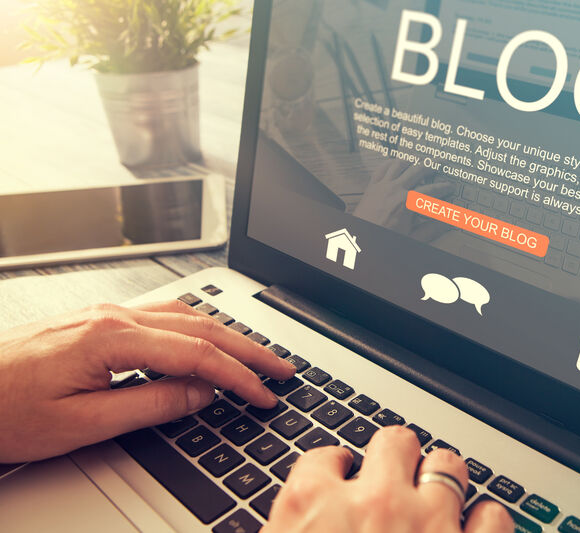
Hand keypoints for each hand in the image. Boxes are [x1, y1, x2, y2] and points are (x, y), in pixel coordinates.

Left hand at [0, 301, 296, 462]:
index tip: (265, 396)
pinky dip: (198, 328)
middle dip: (248, 349)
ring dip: (227, 335)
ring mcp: (106, 313)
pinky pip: (163, 316)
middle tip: (282, 368)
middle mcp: (114, 315)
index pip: (198, 356)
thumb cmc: (4, 409)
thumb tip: (201, 395)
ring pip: (186, 315)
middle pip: (202, 327)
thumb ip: (150, 405)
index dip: (239, 378)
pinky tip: (207, 338)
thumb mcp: (81, 422)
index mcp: (112, 336)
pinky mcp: (98, 320)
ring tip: (256, 354)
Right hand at [265, 426, 513, 532]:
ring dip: (443, 478)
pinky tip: (478, 526)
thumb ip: (290, 527)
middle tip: (396, 478)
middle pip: (394, 442)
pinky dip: (489, 519)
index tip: (339, 479)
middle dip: (396, 456)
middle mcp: (372, 504)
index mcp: (312, 507)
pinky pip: (494, 517)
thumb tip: (298, 520)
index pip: (323, 459)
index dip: (333, 470)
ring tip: (438, 494)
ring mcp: (427, 527)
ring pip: (448, 466)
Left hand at [354, 159, 454, 240]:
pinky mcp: (372, 186)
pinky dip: (391, 162)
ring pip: (400, 164)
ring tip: (421, 159)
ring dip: (412, 160)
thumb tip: (447, 222)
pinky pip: (382, 167)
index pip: (431, 191)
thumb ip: (431, 229)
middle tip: (441, 161)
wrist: (360, 240)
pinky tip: (397, 162)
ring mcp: (382, 186)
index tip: (450, 187)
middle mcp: (394, 190)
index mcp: (406, 203)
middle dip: (432, 164)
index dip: (443, 188)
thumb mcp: (412, 238)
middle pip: (417, 170)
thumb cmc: (384, 240)